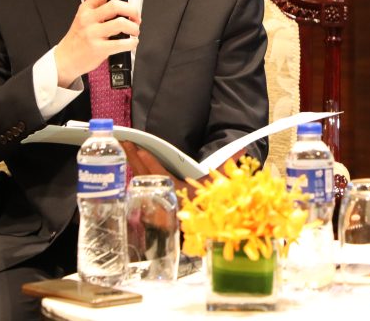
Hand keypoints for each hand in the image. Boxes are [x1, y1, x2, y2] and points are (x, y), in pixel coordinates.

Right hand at [54, 0, 139, 86]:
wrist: (65, 59)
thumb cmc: (78, 39)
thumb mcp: (84, 19)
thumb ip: (100, 11)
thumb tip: (125, 9)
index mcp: (86, 8)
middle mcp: (88, 18)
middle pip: (115, 5)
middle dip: (132, 11)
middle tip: (136, 18)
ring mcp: (92, 33)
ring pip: (120, 23)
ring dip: (133, 27)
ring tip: (134, 32)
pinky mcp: (98, 48)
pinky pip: (121, 43)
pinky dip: (132, 43)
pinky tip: (132, 43)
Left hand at [119, 143, 245, 200]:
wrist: (205, 229)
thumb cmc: (211, 204)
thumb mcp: (220, 185)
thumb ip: (229, 166)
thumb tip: (245, 149)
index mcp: (179, 191)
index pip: (160, 173)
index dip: (149, 160)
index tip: (139, 147)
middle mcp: (164, 198)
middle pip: (144, 175)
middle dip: (133, 157)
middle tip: (123, 140)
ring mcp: (155, 203)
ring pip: (139, 181)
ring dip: (131, 164)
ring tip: (124, 147)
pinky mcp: (150, 206)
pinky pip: (139, 189)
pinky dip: (133, 175)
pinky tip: (128, 164)